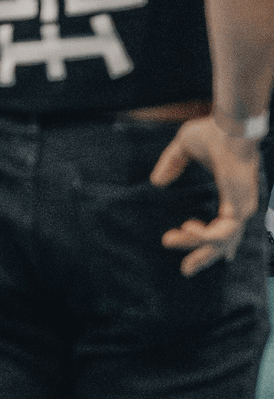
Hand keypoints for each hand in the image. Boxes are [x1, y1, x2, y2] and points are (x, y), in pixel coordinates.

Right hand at [151, 116, 260, 274]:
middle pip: (226, 243)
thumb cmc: (212, 132)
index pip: (229, 226)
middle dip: (205, 258)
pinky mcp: (239, 207)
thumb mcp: (184, 149)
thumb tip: (157, 182)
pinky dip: (203, 236)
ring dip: (195, 246)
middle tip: (186, 270)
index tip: (211, 257)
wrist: (229, 128)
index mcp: (233, 194)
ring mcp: (242, 207)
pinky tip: (186, 228)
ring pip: (221, 241)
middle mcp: (241, 205)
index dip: (220, 243)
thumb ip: (171, 164)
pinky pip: (221, 232)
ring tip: (170, 239)